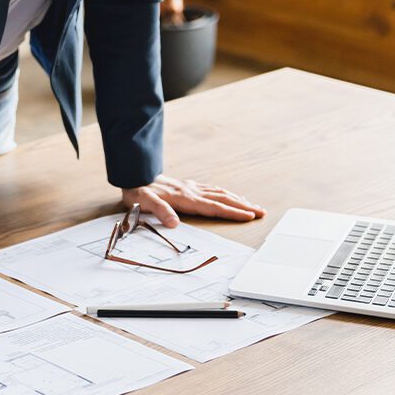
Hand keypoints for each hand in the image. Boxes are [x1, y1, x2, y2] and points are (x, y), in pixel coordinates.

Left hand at [121, 175, 264, 226]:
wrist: (133, 171)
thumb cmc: (137, 189)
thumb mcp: (143, 202)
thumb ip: (159, 211)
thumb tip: (174, 224)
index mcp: (184, 198)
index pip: (214, 207)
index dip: (233, 212)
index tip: (250, 216)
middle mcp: (191, 191)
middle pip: (222, 198)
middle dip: (243, 206)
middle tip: (261, 211)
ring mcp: (190, 187)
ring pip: (219, 192)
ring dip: (237, 199)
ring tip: (251, 205)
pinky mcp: (186, 185)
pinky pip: (211, 189)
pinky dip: (224, 193)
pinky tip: (228, 195)